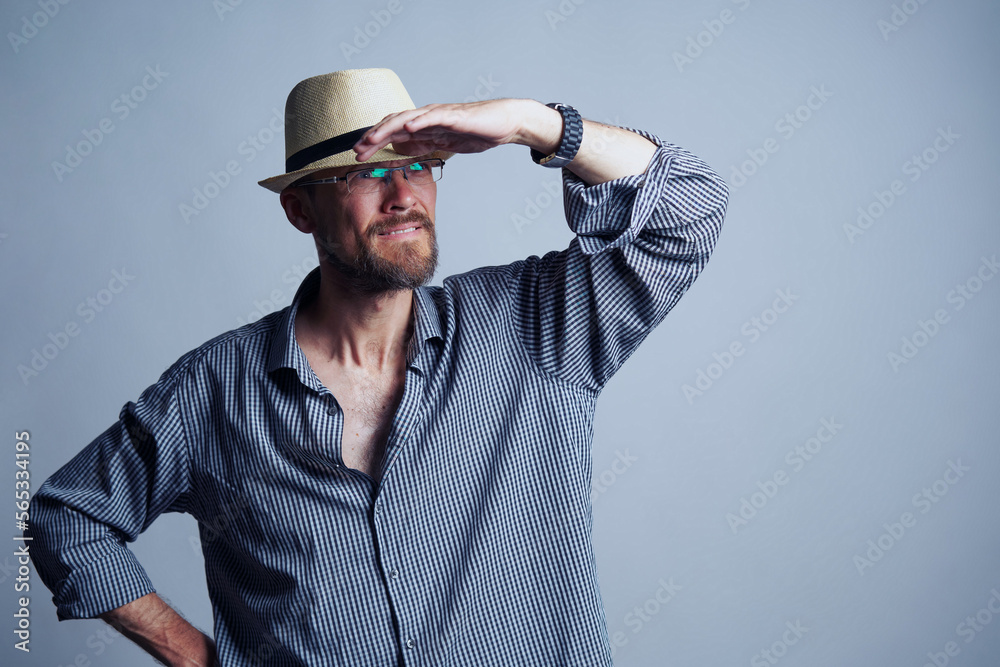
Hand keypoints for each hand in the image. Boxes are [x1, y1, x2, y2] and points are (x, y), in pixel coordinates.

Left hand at [352, 99, 555, 160]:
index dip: (374, 142)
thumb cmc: (476, 131)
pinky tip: (407, 128)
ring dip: (388, 128)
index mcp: (424, 125)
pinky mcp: (455, 116)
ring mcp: (440, 115)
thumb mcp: (444, 142)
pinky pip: (434, 118)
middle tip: (356, 150)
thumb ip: (423, 144)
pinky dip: (419, 122)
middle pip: (393, 124)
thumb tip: (401, 147)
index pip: (392, 132)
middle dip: (373, 137)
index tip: (358, 154)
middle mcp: (427, 117)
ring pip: (407, 119)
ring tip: (372, 138)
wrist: (504, 123)